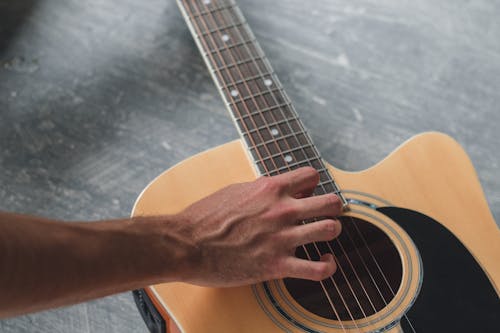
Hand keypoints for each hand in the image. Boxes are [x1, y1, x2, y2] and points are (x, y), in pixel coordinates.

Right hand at [174, 167, 342, 286]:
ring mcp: (282, 237)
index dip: (314, 184)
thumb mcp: (234, 191)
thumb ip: (260, 189)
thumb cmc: (204, 217)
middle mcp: (281, 210)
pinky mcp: (277, 265)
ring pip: (331, 229)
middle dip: (333, 207)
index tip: (308, 193)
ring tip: (323, 237)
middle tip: (325, 214)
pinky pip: (318, 269)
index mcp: (270, 188)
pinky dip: (328, 267)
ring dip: (332, 232)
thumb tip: (273, 188)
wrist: (186, 244)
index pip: (311, 175)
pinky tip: (324, 262)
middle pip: (331, 201)